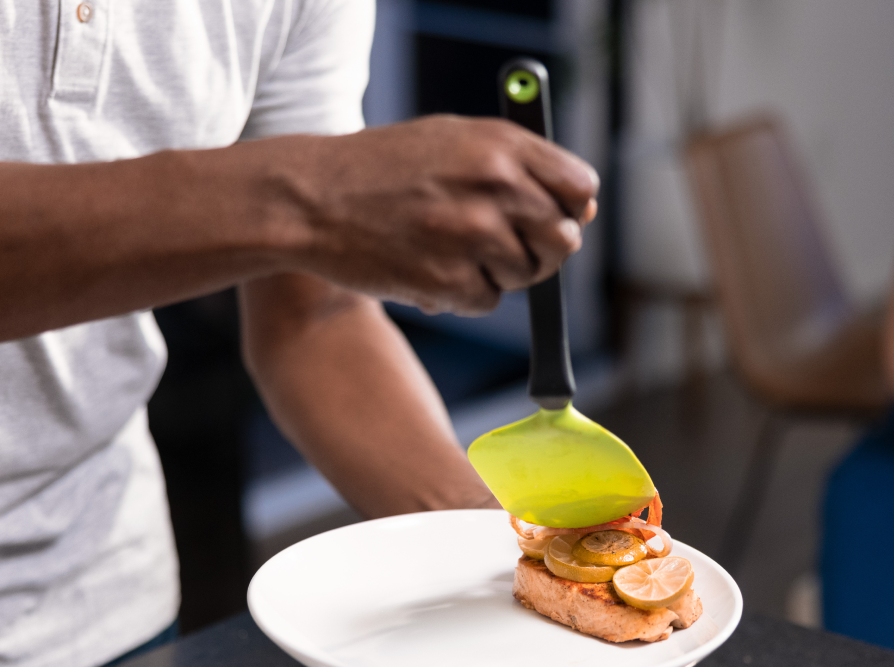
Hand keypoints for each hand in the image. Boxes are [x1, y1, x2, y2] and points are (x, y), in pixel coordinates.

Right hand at [249, 116, 598, 315]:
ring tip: (451, 247)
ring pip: (526, 276)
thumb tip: (581, 205)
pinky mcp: (449, 282)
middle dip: (540, 248)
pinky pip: (488, 302)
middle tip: (501, 242)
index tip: (556, 216)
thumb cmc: (384, 168)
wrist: (312, 200)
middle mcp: (494, 188)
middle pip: (563, 240)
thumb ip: (518, 162)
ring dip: (498, 272)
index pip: (580, 187)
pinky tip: (430, 266)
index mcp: (501, 146)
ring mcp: (472, 237)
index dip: (572, 207)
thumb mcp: (452, 138)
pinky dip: (464, 294)